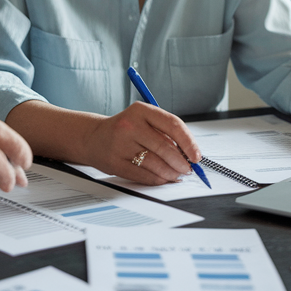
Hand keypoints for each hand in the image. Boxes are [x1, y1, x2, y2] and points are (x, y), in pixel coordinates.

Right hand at [81, 102, 201, 185]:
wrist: (93, 138)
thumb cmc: (125, 129)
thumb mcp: (143, 121)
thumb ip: (165, 132)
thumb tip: (189, 153)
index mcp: (140, 110)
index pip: (172, 124)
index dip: (188, 142)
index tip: (196, 155)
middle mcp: (129, 126)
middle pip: (165, 147)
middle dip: (181, 162)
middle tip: (188, 169)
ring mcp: (120, 145)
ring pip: (156, 164)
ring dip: (171, 173)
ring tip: (176, 174)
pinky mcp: (115, 163)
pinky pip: (143, 175)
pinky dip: (158, 179)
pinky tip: (163, 178)